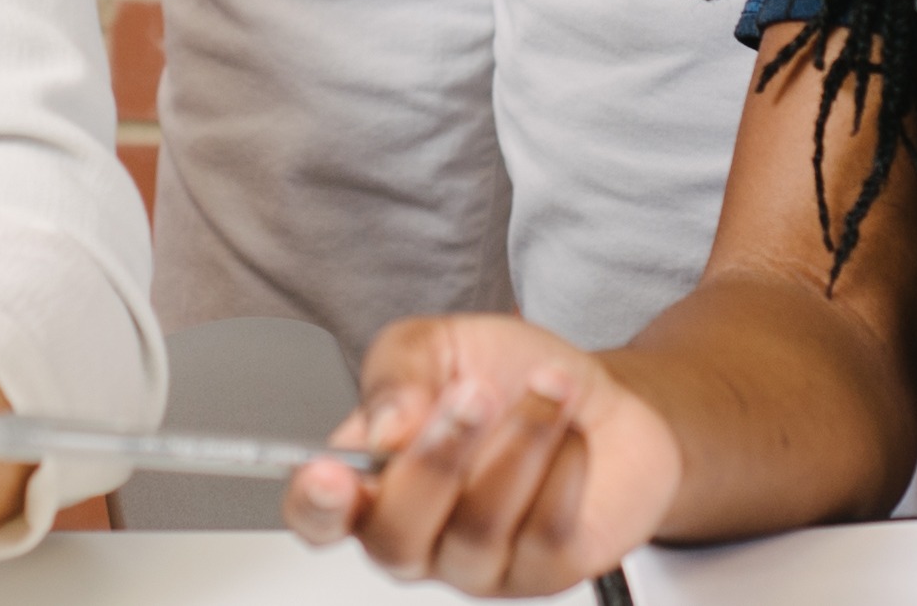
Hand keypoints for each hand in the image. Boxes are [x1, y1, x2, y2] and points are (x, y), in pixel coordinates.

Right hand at [286, 314, 680, 598]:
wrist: (602, 394)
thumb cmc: (510, 374)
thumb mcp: (439, 345)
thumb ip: (397, 376)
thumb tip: (381, 430)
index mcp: (370, 481)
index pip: (316, 516)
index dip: (314, 504)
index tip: (329, 473)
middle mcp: (416, 532)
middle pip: (394, 535)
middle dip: (437, 458)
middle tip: (475, 394)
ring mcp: (475, 562)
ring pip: (477, 530)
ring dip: (519, 443)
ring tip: (548, 387)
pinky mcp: (541, 572)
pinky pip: (542, 532)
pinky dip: (563, 466)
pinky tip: (570, 435)